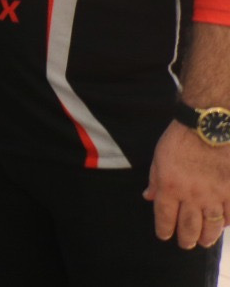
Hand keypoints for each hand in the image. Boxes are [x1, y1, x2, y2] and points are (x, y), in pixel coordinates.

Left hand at [145, 122, 229, 247]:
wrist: (208, 126)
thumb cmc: (180, 138)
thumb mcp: (159, 157)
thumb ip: (155, 179)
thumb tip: (148, 196)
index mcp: (170, 187)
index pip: (165, 217)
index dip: (164, 230)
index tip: (164, 236)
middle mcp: (192, 195)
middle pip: (189, 226)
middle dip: (186, 239)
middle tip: (186, 244)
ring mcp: (214, 195)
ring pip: (211, 226)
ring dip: (207, 237)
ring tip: (204, 242)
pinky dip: (226, 222)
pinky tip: (222, 225)